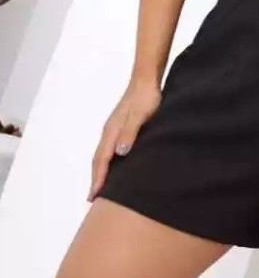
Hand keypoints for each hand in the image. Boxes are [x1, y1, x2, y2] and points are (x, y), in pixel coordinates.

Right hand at [88, 79, 161, 201]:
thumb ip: (130, 133)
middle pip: (98, 159)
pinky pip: (110, 148)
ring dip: (101, 170)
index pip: (102, 159)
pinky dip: (109, 161)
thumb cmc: (146, 97)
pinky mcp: (121, 125)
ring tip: (101, 186)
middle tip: (92, 198)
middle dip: (95, 178)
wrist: (147, 79)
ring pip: (104, 154)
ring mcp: (114, 127)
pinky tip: (116, 165)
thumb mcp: (140, 115)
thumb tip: (119, 153)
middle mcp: (110, 131)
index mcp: (112, 130)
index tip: (93, 196)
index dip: (98, 178)